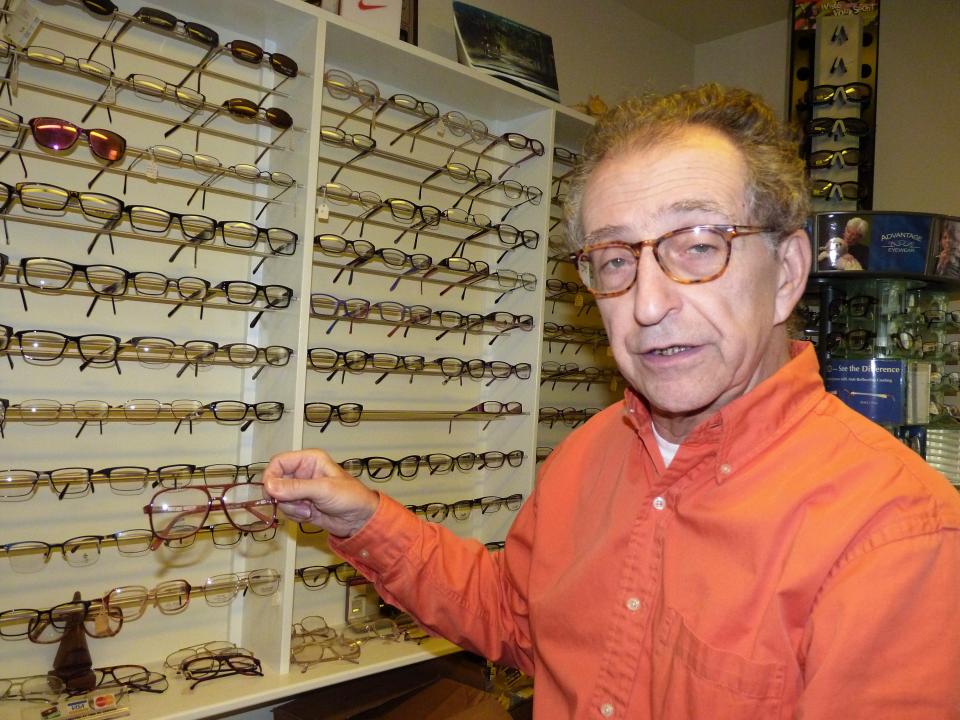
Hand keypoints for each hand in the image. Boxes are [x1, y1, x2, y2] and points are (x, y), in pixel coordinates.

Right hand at [262, 449, 378, 537]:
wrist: (360, 519)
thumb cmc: (349, 497)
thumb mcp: (323, 489)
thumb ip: (296, 488)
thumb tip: (269, 487)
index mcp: (308, 460)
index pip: (278, 462)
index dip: (271, 476)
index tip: (270, 492)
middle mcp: (301, 473)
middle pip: (275, 482)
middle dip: (283, 497)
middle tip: (297, 504)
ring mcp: (300, 490)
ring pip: (279, 498)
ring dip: (291, 508)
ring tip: (309, 510)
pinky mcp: (300, 504)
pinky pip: (286, 510)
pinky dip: (295, 515)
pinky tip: (310, 515)